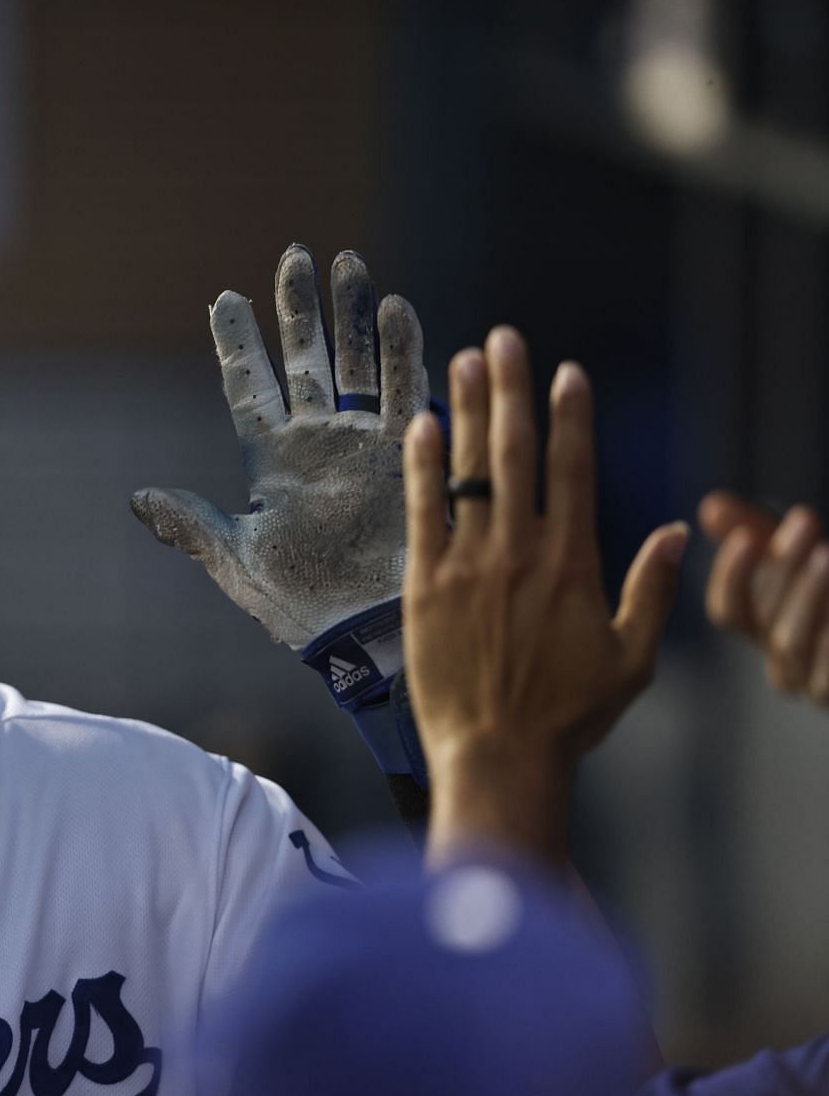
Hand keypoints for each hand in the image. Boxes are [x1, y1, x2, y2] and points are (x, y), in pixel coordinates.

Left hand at [132, 244, 427, 647]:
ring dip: (353, 313)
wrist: (363, 632)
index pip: (249, 388)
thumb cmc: (298, 605)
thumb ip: (191, 524)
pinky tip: (394, 307)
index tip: (225, 298)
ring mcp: (364, 442)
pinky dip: (402, 350)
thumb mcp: (236, 561)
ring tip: (347, 261)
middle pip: (305, 358)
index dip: (238, 345)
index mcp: (270, 461)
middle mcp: (317, 441)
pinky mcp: (407, 452)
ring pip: (357, 361)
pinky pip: (407, 390)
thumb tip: (137, 497)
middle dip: (300, 308)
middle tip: (295, 254)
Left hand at [403, 329, 687, 859]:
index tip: (567, 373)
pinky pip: (422, 512)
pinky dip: (422, 466)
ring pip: (470, 473)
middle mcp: (520, 553)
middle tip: (504, 339)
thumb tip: (673, 532)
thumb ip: (651, 591)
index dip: (570, 417)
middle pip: (517, 454)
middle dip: (513, 391)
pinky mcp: (424, 587)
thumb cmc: (567, 716)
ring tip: (464, 360)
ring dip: (469, 411)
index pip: (573, 471)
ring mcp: (468, 566)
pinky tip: (422, 425)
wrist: (497, 755)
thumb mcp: (632, 659)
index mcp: (574, 564)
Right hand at [700, 491, 828, 705]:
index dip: (730, 574)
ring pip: (787, 642)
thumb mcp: (805, 556)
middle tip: (803, 519)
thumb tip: (712, 505)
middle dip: (780, 566)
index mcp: (767, 631)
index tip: (745, 535)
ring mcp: (810, 683)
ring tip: (826, 555)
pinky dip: (827, 637)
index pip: (728, 609)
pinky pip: (826, 673)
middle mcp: (782, 661)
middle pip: (760, 619)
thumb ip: (758, 532)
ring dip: (804, 596)